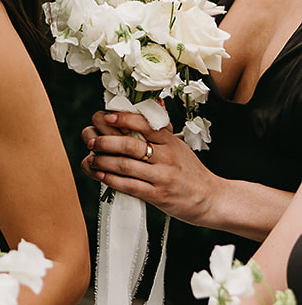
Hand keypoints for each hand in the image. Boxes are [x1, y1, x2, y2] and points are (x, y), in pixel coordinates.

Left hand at [81, 109, 219, 225]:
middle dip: (105, 142)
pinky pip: (130, 186)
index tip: (106, 117)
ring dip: (103, 161)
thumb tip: (153, 106)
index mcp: (170, 141)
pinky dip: (112, 180)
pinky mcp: (159, 195)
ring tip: (92, 159)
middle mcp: (167, 157)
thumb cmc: (191, 171)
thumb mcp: (180, 146)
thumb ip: (162, 130)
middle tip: (91, 141)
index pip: (144, 124)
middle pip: (129, 145)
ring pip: (125, 165)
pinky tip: (101, 176)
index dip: (122, 119)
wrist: (212, 199)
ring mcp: (163, 176)